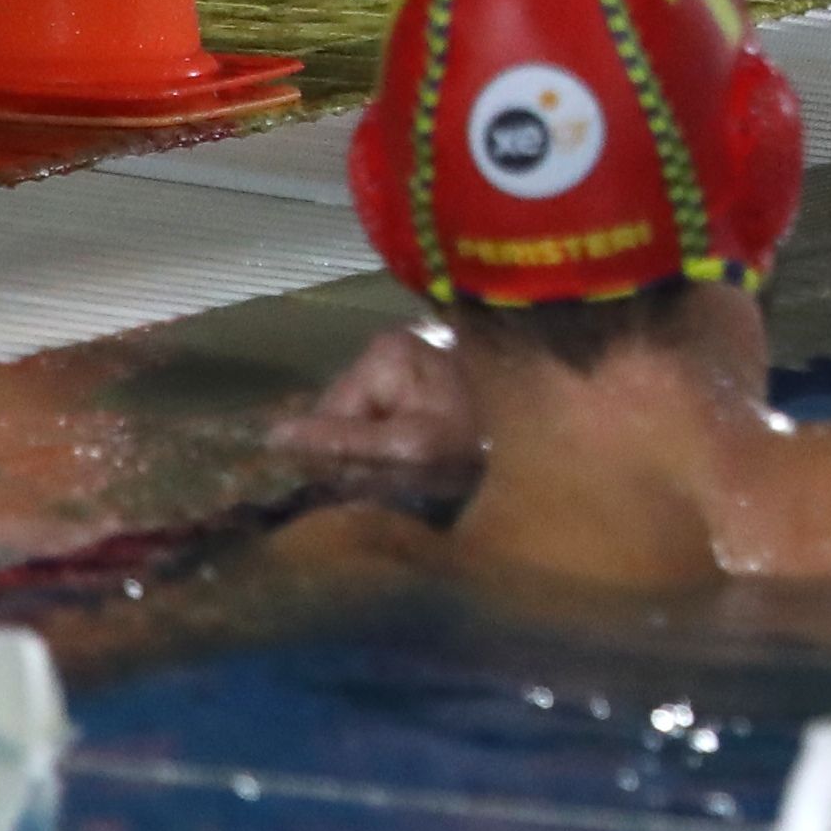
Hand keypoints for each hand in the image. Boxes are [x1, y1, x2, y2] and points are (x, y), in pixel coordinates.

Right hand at [274, 322, 477, 468]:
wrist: (556, 426)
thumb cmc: (481, 437)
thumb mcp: (409, 447)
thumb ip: (343, 443)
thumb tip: (274, 436)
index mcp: (384, 352)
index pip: (328, 417)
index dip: (341, 460)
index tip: (373, 486)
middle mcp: (394, 343)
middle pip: (347, 416)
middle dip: (364, 453)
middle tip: (403, 479)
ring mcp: (414, 356)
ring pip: (370, 419)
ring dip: (385, 450)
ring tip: (423, 468)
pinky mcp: (432, 374)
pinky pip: (395, 414)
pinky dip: (406, 440)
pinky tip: (432, 455)